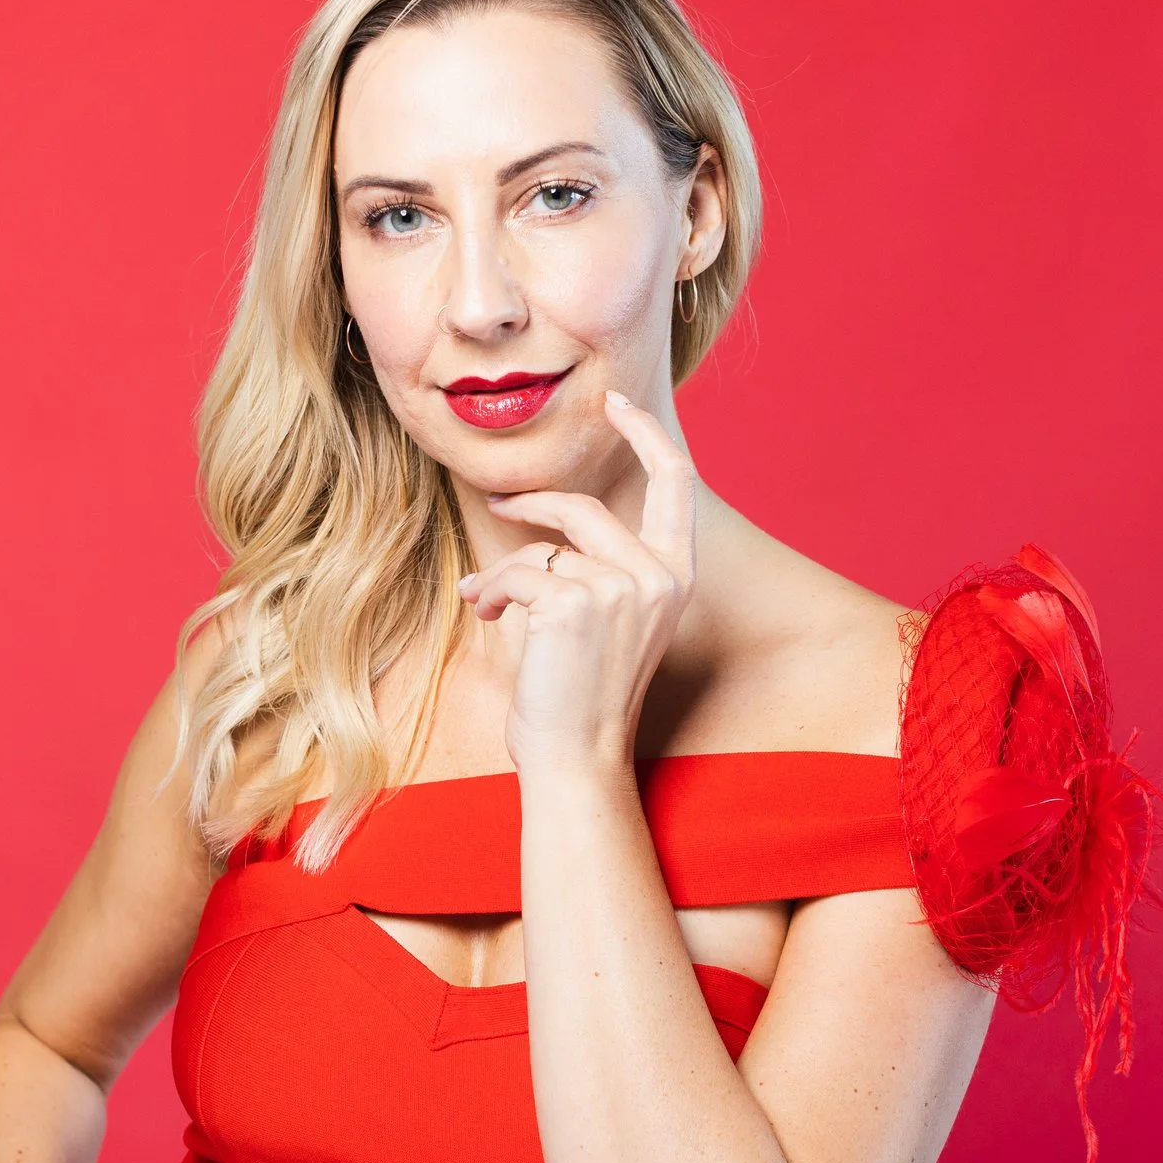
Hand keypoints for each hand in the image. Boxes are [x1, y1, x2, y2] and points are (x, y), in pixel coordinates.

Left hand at [456, 390, 696, 776]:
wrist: (577, 759)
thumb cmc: (584, 696)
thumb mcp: (612, 622)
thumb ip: (603, 568)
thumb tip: (551, 521)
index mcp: (677, 577)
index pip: (676, 482)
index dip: (646, 434)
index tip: (616, 402)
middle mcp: (659, 578)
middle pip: (586, 506)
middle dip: (532, 502)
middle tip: (497, 501)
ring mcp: (620, 588)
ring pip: (542, 547)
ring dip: (504, 575)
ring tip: (486, 600)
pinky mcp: (573, 603)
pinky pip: (516, 572)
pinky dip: (491, 590)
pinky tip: (485, 613)